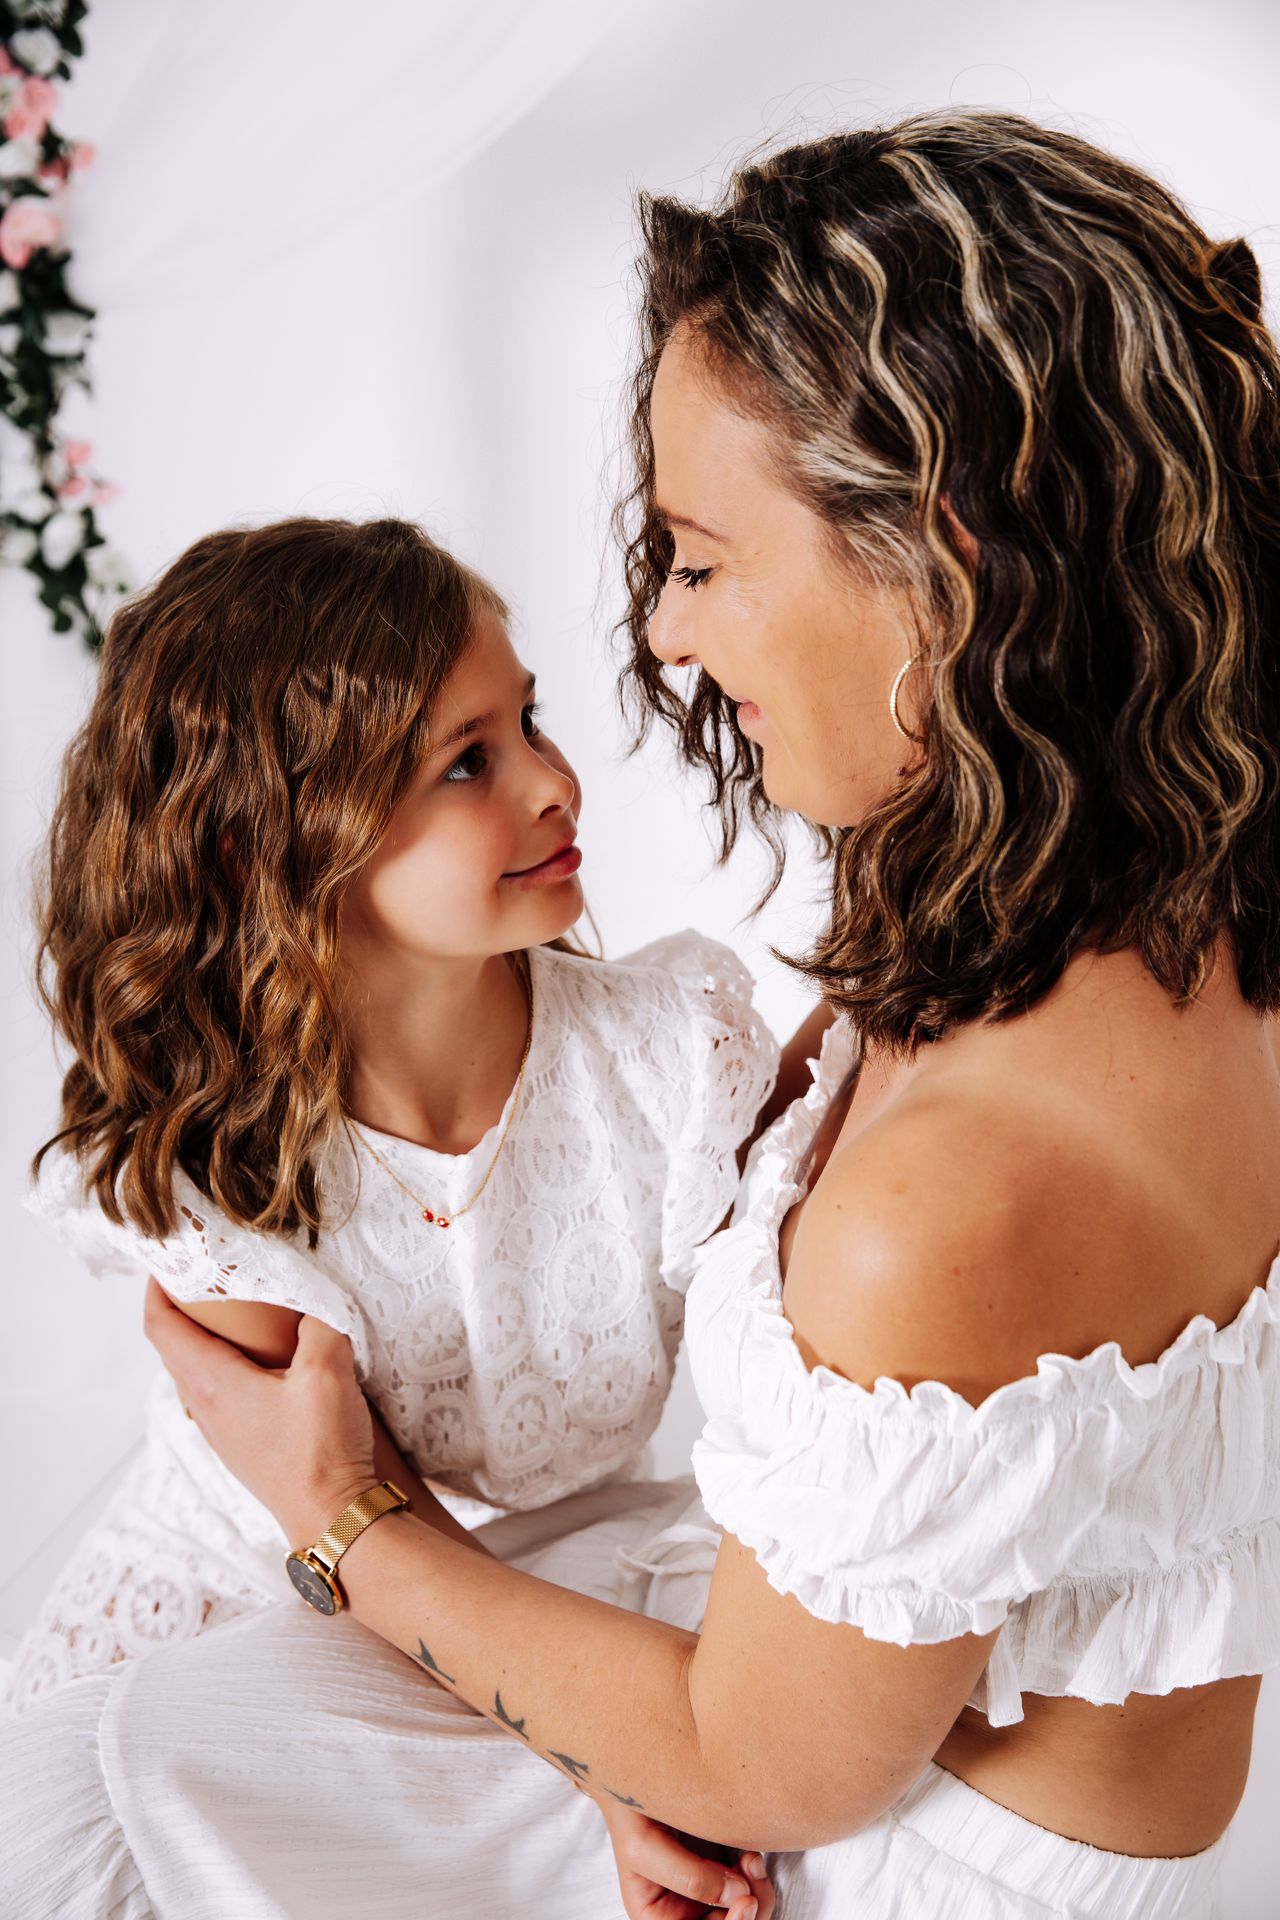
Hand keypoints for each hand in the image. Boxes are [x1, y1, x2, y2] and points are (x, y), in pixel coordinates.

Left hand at [143, 1275, 378, 1543]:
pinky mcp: (242, 1445)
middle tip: (210, 1274)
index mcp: (212, 1383)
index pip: (161, 1326)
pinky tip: (266, 1361)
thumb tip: (317, 1298)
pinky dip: (228, 1365)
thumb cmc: (322, 1449)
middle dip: (185, 1307)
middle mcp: (205, 1407)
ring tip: (239, 1311)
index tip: (168, 1259)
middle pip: (176, 1347)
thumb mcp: (328, 1369)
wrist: (336, 1518)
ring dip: (208, 1338)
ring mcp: (221, 1431)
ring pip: (198, 1372)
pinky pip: (220, 1394)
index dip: (156, 1288)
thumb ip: (322, 1321)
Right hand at [598, 1798, 773, 1919]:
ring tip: (751, 1860)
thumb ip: (689, 1877)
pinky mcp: (721, 1867)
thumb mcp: (644, 1846)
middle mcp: (683, 1909)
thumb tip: (738, 1895)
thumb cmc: (628, 1811)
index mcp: (657, 1917)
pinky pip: (749, 1888)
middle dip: (748, 1911)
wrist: (637, 1771)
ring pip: (744, 1913)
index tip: (744, 1901)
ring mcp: (706, 1889)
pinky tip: (750, 1857)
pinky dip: (756, 1877)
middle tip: (752, 1879)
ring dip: (756, 1893)